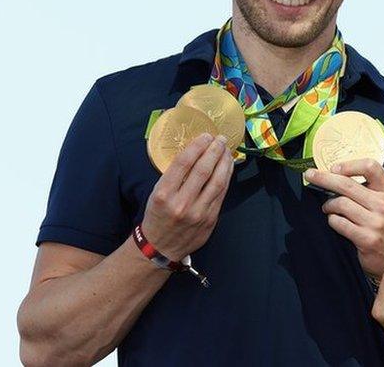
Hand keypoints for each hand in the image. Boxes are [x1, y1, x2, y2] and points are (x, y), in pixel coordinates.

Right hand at [141, 133, 233, 259]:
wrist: (160, 248)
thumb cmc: (158, 215)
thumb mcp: (157, 193)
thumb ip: (175, 176)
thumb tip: (197, 152)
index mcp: (163, 194)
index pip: (183, 163)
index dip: (197, 146)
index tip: (205, 136)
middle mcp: (181, 204)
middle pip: (203, 170)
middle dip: (214, 151)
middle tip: (220, 139)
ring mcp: (198, 213)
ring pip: (217, 182)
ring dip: (224, 162)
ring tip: (226, 150)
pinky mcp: (210, 220)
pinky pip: (221, 194)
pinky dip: (226, 178)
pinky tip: (227, 167)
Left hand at [305, 159, 383, 277]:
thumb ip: (367, 190)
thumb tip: (335, 176)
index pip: (370, 167)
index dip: (349, 165)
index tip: (334, 168)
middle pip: (348, 184)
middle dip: (324, 178)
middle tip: (310, 175)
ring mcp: (376, 222)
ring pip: (340, 203)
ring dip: (328, 205)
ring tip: (328, 208)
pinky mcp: (367, 238)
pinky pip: (339, 223)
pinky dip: (332, 220)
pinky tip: (335, 222)